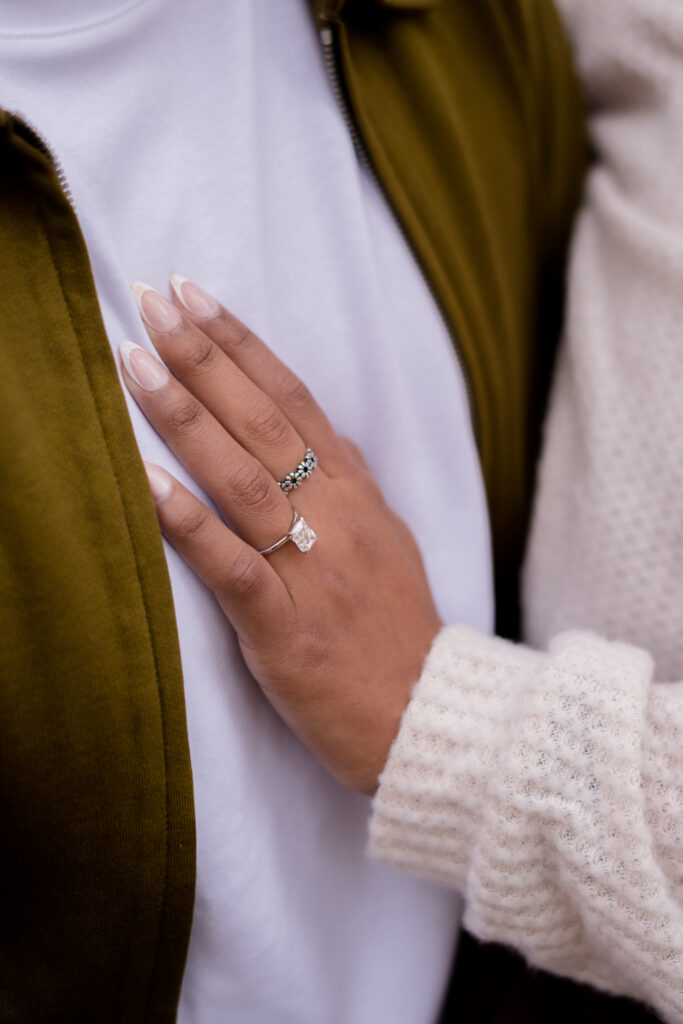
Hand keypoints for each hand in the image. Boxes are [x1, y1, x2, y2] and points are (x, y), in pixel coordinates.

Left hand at [121, 278, 441, 793]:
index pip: (295, 400)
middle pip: (266, 422)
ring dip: (188, 417)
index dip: (243, 346)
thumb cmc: (399, 633)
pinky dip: (189, 523)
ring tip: (135, 363)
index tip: (197, 297)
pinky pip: (234, 567)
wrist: (429, 717)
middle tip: (155, 301)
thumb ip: (350, 489)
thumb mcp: (388, 542)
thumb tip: (320, 438)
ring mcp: (314, 570)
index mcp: (357, 496)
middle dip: (206, 357)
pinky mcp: (287, 628)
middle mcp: (337, 518)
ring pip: (246, 479)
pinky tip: (145, 482)